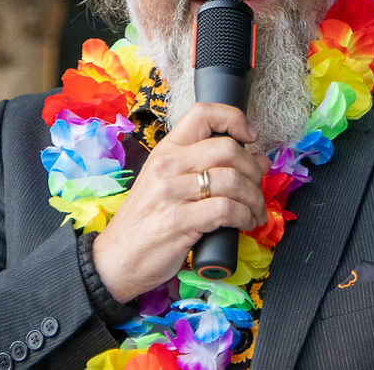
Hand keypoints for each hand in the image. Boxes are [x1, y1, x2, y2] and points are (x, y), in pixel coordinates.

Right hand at [92, 103, 269, 302]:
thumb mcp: (169, 183)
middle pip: (228, 149)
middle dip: (254, 170)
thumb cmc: (146, 220)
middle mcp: (167, 166)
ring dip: (254, 198)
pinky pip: (226, 209)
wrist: (116, 258)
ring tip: (255, 211)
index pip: (203, 114)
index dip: (234, 119)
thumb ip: (207, 167)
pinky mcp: (179, 222)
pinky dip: (245, 217)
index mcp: (166, 151)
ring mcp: (171, 193)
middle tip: (258, 187)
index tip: (250, 137)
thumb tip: (258, 158)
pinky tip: (245, 223)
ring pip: (232, 180)